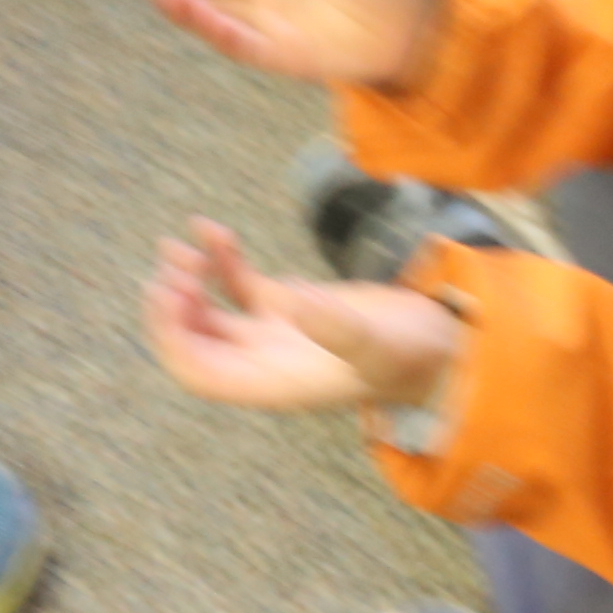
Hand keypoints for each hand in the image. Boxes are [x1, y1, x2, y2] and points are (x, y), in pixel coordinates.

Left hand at [141, 220, 466, 414]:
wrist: (442, 344)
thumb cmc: (412, 356)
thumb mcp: (378, 343)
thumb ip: (337, 328)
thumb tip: (295, 302)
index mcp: (273, 383)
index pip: (200, 373)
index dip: (173, 338)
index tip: (169, 293)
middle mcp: (264, 362)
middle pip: (194, 342)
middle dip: (172, 307)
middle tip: (174, 266)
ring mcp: (273, 333)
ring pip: (209, 312)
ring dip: (187, 281)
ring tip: (179, 246)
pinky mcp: (289, 306)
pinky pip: (239, 285)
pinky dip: (221, 259)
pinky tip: (210, 228)